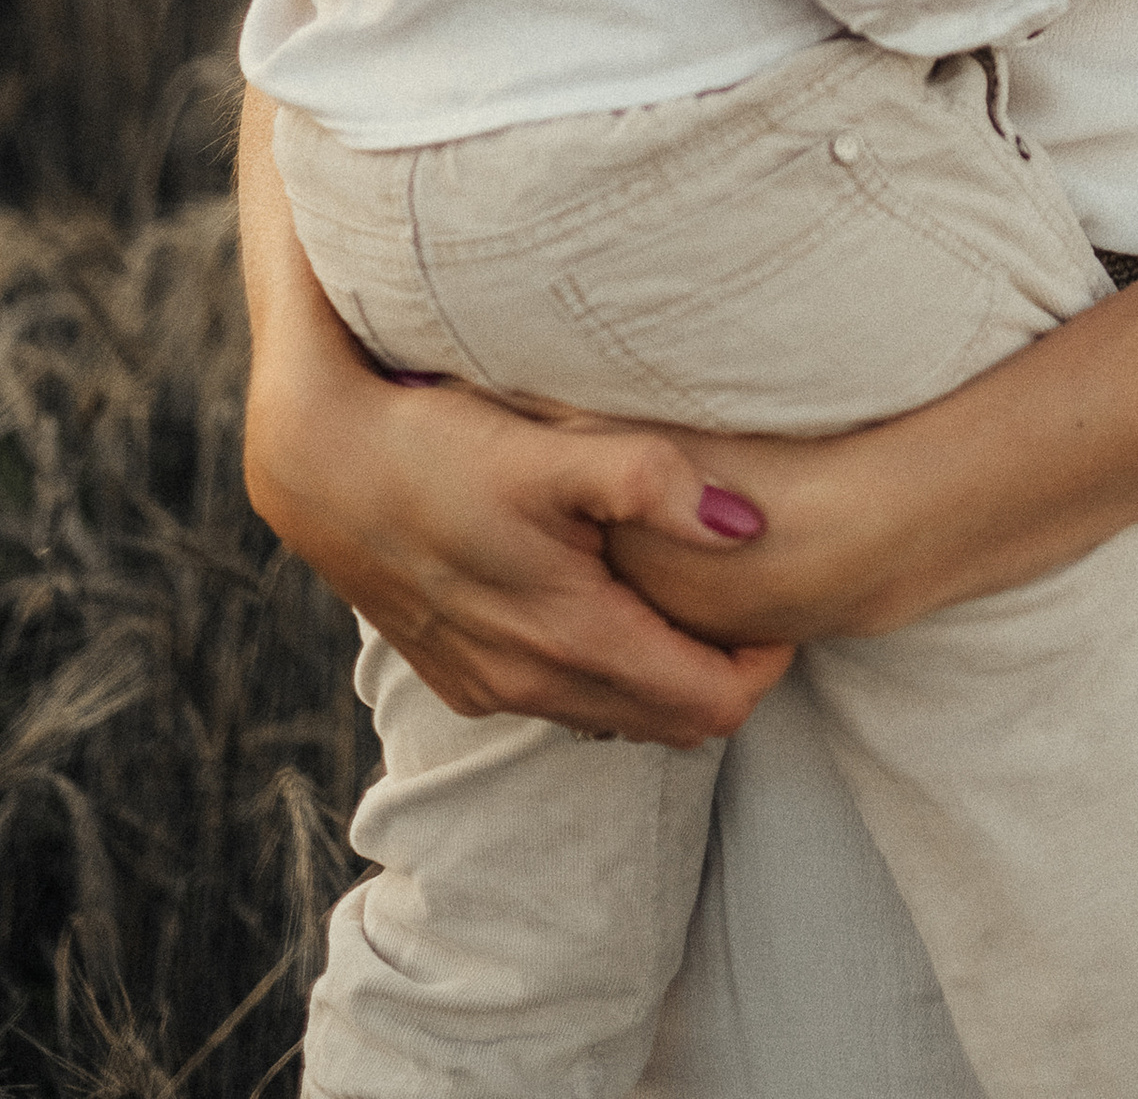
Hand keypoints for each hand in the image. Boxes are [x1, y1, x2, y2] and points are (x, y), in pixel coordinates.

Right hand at [246, 364, 796, 746]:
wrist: (321, 469)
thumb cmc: (441, 447)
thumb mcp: (553, 452)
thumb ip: (653, 485)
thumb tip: (749, 524)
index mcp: (573, 640)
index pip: (711, 705)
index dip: (765, 664)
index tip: (780, 604)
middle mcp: (534, 685)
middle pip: (673, 725)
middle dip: (725, 675)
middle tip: (748, 601)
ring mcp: (492, 687)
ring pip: (617, 717)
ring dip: (664, 675)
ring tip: (686, 596)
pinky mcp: (461, 675)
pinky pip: (562, 701)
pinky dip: (606, 669)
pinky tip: (606, 598)